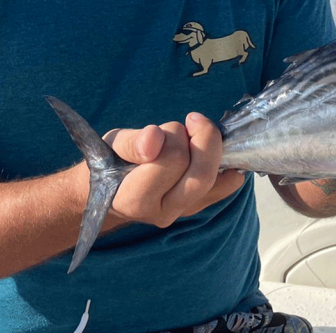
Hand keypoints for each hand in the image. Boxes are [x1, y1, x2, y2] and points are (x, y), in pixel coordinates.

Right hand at [102, 113, 244, 228]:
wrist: (108, 191)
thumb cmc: (110, 162)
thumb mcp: (112, 145)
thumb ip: (132, 142)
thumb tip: (154, 139)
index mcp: (135, 198)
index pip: (171, 161)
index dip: (172, 136)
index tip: (159, 129)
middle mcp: (162, 212)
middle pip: (201, 174)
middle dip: (200, 139)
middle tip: (189, 123)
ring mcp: (183, 212)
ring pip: (216, 179)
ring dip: (210, 149)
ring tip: (190, 139)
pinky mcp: (198, 206)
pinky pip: (227, 185)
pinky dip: (226, 163)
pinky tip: (211, 151)